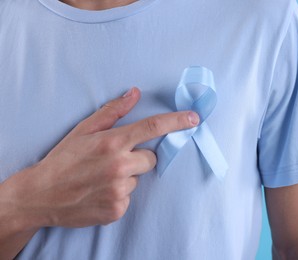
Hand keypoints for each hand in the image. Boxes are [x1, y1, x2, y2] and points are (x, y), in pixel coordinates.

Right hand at [2, 87, 198, 228]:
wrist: (41, 195)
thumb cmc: (63, 159)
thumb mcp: (84, 130)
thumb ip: (112, 111)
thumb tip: (134, 93)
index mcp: (112, 142)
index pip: (153, 127)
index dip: (177, 121)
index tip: (194, 118)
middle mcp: (119, 166)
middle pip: (151, 158)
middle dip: (138, 158)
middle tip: (114, 160)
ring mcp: (119, 190)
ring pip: (139, 179)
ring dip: (127, 177)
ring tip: (102, 178)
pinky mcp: (117, 209)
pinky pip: (129, 197)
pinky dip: (119, 194)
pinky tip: (100, 191)